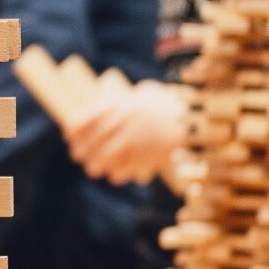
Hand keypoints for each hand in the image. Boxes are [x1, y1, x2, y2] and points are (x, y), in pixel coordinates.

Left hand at [63, 80, 187, 185]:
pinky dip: (117, 175)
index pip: (88, 117)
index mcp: (125, 104)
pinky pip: (125, 170)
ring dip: (95, 165)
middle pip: (93, 139)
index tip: (68, 134)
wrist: (200, 117)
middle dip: (81, 150)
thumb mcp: (147, 93)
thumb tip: (100, 111)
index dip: (75, 128)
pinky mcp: (149, 156)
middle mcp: (128, 122)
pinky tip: (114, 175)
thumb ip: (124, 101)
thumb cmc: (170, 104)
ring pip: (105, 157)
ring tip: (92, 168)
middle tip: (77, 155)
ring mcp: (138, 140)